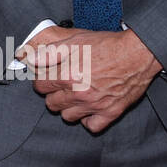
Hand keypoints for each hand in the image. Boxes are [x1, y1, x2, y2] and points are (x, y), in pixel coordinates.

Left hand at [17, 24, 161, 132]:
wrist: (137, 53)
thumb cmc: (106, 45)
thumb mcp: (74, 40)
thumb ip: (49, 52)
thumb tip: (28, 59)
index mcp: (67, 75)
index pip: (40, 87)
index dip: (42, 80)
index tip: (48, 77)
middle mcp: (79, 93)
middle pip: (51, 104)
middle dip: (53, 94)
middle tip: (62, 85)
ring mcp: (95, 105)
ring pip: (68, 117)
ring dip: (68, 108)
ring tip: (75, 96)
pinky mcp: (111, 113)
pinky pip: (91, 126)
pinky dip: (88, 120)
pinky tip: (89, 108)